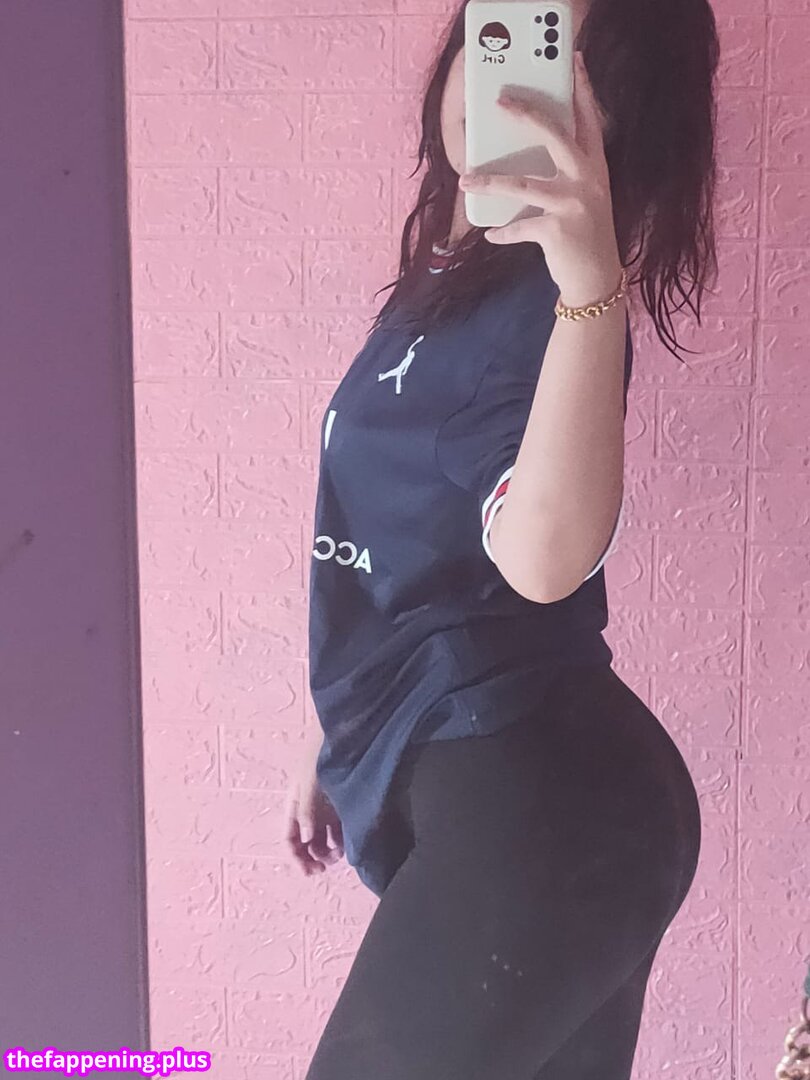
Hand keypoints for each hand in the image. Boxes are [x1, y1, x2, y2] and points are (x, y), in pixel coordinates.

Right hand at [282, 735, 344, 877]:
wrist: (341, 733)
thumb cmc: (320, 755)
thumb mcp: (310, 782)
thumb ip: (307, 811)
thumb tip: (307, 840)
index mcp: (293, 803)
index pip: (289, 837)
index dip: (296, 857)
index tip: (309, 871)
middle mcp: (306, 808)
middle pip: (304, 841)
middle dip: (311, 857)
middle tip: (323, 869)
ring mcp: (323, 806)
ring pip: (320, 837)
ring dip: (325, 851)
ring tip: (337, 857)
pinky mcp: (339, 803)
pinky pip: (336, 828)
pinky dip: (338, 840)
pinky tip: (345, 845)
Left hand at [458, 52, 623, 308]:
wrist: (597, 279)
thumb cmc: (585, 235)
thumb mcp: (584, 197)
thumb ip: (566, 173)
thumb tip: (528, 155)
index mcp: (595, 168)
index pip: (589, 121)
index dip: (582, 90)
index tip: (574, 62)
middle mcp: (588, 180)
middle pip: (556, 137)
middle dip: (528, 116)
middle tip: (501, 102)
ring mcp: (573, 204)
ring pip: (524, 184)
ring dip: (491, 183)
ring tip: (466, 180)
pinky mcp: (557, 230)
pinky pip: (519, 227)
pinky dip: (503, 232)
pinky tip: (491, 235)